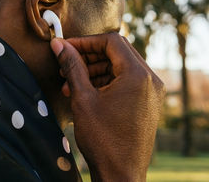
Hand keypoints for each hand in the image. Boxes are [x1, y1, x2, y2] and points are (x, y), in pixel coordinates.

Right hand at [50, 33, 164, 181]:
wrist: (120, 175)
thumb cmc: (103, 139)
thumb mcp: (82, 98)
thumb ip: (72, 66)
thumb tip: (58, 45)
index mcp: (138, 75)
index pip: (111, 41)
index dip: (85, 42)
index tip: (65, 47)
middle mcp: (150, 80)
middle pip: (116, 52)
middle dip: (87, 56)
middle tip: (65, 64)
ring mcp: (150, 92)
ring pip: (119, 67)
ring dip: (93, 70)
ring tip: (70, 83)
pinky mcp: (145, 103)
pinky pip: (124, 82)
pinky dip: (103, 82)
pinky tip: (83, 92)